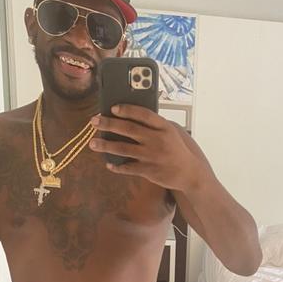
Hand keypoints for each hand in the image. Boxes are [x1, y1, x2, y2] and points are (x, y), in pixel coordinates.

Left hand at [89, 105, 210, 191]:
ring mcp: (152, 156)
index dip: (127, 110)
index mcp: (164, 127)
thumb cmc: (175, 150)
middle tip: (94, 121)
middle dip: (109, 124)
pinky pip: (128, 167)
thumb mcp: (170, 133)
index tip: (112, 108)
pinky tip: (109, 163)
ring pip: (123, 148)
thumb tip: (127, 116)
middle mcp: (158, 140)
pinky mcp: (149, 170)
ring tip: (93, 143)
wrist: (189, 173)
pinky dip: (117, 166)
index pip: (143, 114)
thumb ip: (153, 125)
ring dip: (106, 145)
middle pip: (129, 129)